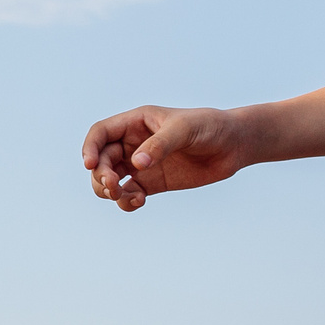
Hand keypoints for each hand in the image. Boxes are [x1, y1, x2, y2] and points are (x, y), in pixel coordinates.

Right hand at [82, 105, 250, 210]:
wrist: (234, 145)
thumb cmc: (210, 127)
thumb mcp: (185, 129)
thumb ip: (160, 145)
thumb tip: (137, 164)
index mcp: (136, 122)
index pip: (101, 134)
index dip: (90, 149)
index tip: (89, 165)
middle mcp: (134, 143)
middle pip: (101, 160)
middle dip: (101, 174)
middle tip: (114, 186)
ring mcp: (142, 164)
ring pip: (110, 180)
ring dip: (109, 191)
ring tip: (125, 197)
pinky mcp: (153, 183)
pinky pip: (129, 194)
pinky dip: (127, 201)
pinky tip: (139, 202)